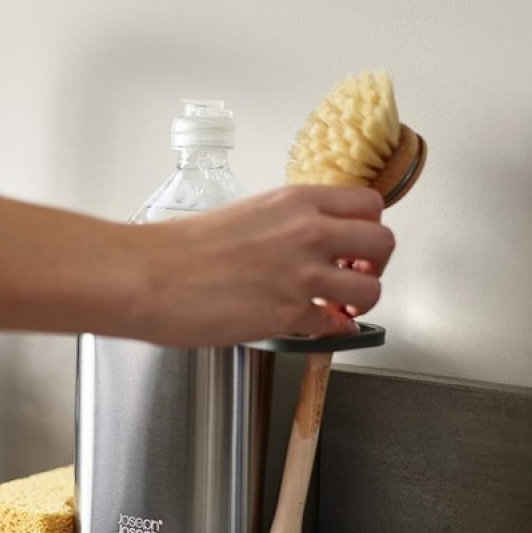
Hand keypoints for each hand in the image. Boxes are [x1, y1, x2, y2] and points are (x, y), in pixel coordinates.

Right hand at [129, 186, 393, 346]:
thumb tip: (301, 245)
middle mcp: (307, 232)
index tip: (355, 243)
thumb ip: (283, 226)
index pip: (368, 204)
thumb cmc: (178, 249)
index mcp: (295, 201)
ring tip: (337, 307)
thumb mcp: (244, 215)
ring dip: (358, 303)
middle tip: (354, 275)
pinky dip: (331, 331)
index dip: (368, 228)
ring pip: (370, 290)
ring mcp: (302, 275)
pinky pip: (335, 326)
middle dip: (375, 265)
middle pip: (383, 243)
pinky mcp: (288, 314)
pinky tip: (316, 327)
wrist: (148, 276)